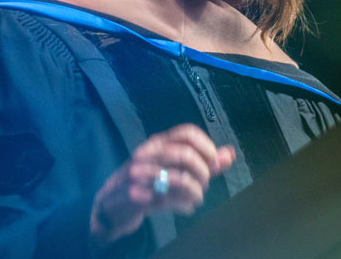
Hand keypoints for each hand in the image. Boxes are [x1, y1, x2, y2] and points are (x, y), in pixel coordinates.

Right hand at [89, 123, 235, 244]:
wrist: (111, 205)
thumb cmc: (147, 182)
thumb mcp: (173, 168)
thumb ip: (202, 161)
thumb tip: (230, 154)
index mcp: (158, 142)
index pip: (187, 133)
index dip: (207, 147)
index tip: (214, 163)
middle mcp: (148, 154)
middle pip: (185, 155)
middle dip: (202, 173)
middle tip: (203, 184)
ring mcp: (139, 174)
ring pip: (180, 179)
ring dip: (196, 193)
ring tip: (196, 198)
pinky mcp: (135, 197)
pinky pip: (169, 201)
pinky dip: (184, 206)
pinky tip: (186, 207)